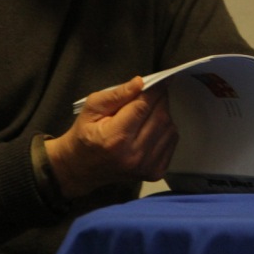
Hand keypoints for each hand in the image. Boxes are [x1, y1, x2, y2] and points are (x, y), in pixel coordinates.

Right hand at [45, 77, 178, 198]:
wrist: (81, 168)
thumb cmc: (85, 134)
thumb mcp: (92, 108)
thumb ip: (116, 95)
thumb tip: (140, 82)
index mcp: (115, 138)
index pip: (143, 106)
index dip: (153, 90)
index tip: (159, 80)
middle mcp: (134, 155)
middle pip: (160, 116)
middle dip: (160, 100)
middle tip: (153, 93)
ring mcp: (146, 167)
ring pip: (169, 129)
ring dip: (163, 114)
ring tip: (148, 112)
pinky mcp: (155, 172)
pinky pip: (171, 142)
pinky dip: (166, 130)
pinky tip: (151, 128)